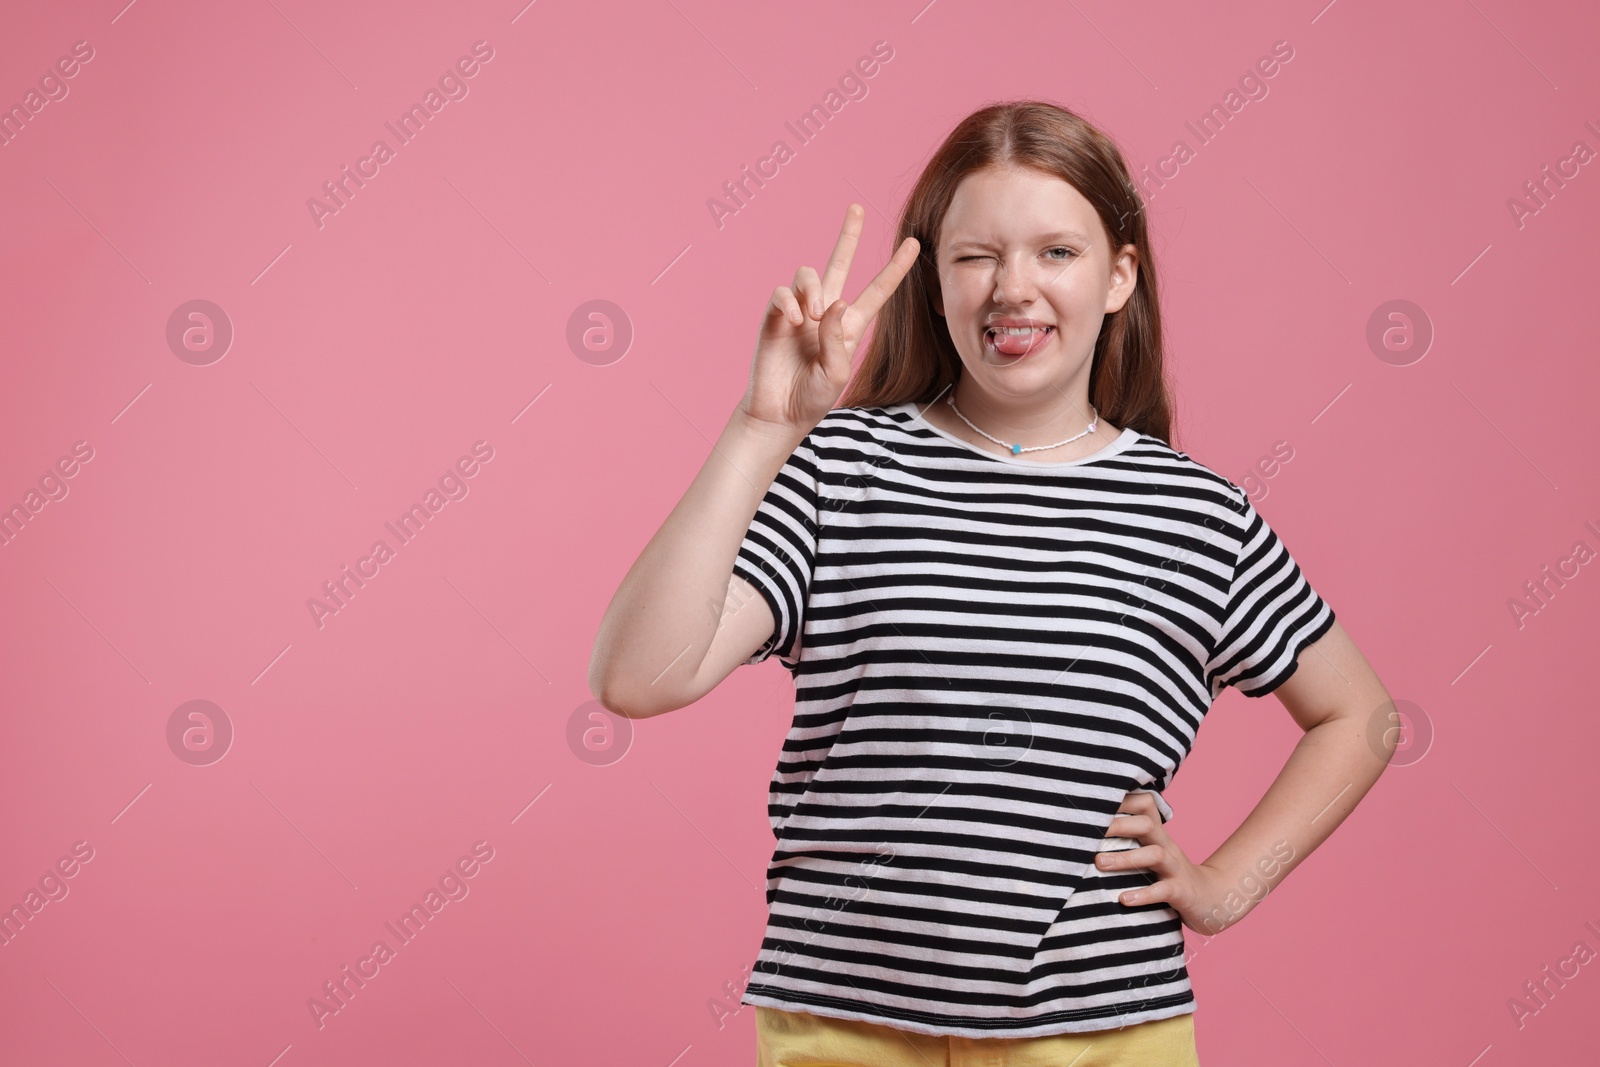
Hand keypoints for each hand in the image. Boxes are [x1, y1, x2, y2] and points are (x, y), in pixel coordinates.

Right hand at [738, 204, 920, 436]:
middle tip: (856, 209)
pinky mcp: (775, 316)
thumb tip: (834, 302)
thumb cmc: (811, 398)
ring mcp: (799, 312)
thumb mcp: (836, 373)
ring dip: (812, 289)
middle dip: (848, 236)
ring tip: (811, 317)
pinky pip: (782, 293)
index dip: (895, 268)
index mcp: (850, 326)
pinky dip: (790, 303)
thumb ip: (838, 338)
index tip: (913, 243)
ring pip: (808, 274)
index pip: (877, 290)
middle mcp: (826, 312)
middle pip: (840, 264)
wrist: (778, 413)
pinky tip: (795, 323)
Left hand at [1095, 791, 1252, 935]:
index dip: (1122, 799)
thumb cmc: (1167, 873)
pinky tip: (1124, 899)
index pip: (1143, 804)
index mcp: (1156, 833)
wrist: (1210, 899)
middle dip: (1118, 825)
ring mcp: (1175, 867)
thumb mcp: (1148, 851)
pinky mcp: (1180, 891)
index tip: (1092, 800)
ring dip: (1125, 858)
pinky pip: (1163, 890)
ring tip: (1099, 863)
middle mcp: (1166, 845)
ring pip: (1154, 855)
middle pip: (1146, 824)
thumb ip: (1125, 839)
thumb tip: (1082, 832)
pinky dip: (1143, 895)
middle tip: (1087, 832)